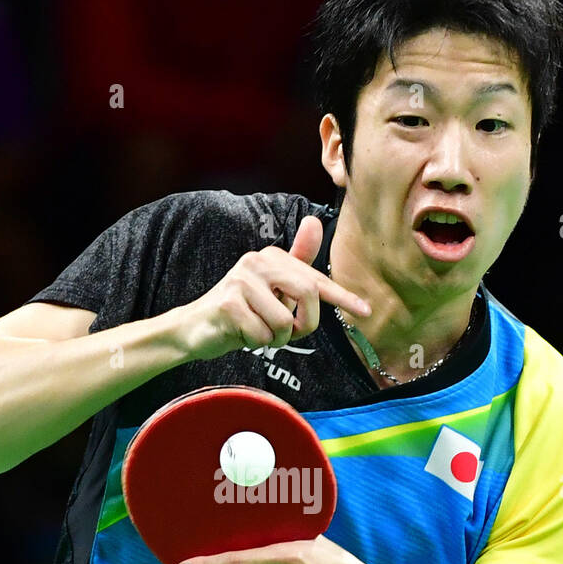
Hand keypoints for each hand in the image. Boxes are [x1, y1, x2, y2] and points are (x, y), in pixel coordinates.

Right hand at [180, 215, 369, 362]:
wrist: (196, 328)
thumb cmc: (242, 311)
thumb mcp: (274, 290)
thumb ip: (297, 262)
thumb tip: (316, 221)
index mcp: (272, 257)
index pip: (315, 278)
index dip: (343, 297)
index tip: (366, 310)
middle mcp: (257, 261)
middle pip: (307, 294)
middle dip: (304, 323)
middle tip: (288, 333)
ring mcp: (240, 280)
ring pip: (283, 322)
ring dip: (275, 338)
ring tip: (258, 331)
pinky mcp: (227, 303)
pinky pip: (261, 335)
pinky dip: (255, 343)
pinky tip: (241, 334)